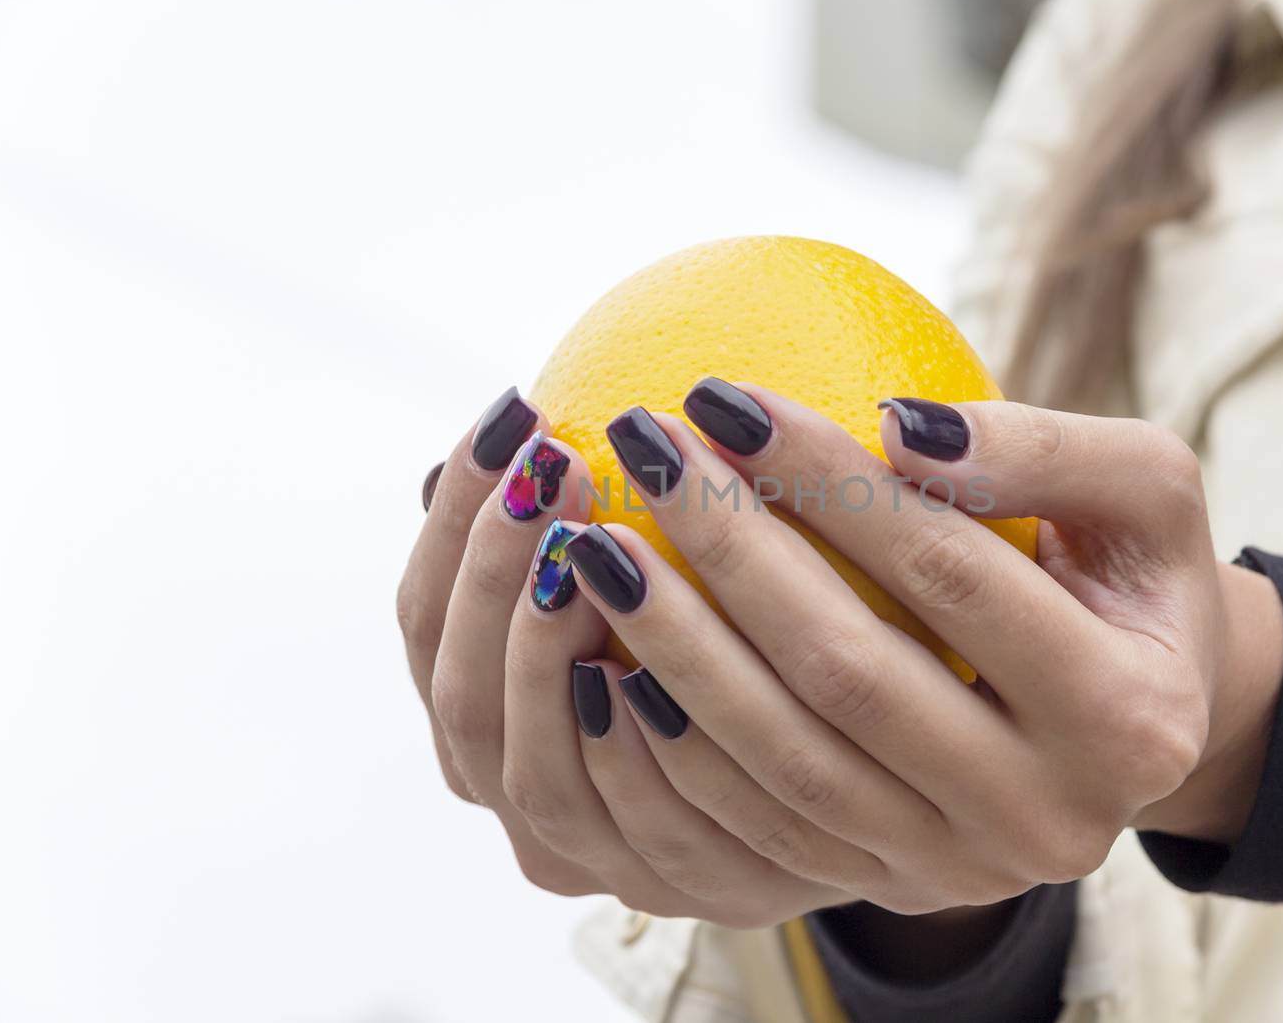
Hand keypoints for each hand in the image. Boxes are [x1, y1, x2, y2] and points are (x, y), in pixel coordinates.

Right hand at [397, 388, 852, 925]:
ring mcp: (581, 852)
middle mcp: (514, 787)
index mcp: (486, 706)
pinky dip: (629, 742)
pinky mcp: (673, 882)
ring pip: (527, 765)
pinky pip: (632, 823)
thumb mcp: (658, 560)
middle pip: (458, 694)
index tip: (514, 413)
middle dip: (491, 575)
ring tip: (596, 540)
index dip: (451, 522)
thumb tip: (556, 400)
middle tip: (553, 469)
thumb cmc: (742, 628)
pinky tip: (653, 657)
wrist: (856, 763)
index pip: (426, 617)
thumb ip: (593, 511)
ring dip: (546, 649)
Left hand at [538, 380, 1282, 914]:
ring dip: (676, 653)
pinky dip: (674, 748)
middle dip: (730, 553)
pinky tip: (606, 659)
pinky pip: (756, 830)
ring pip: (787, 764)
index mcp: (1128, 718)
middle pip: (851, 676)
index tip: (725, 395)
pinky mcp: (888, 889)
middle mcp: (1049, 818)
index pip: (953, 575)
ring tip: (597, 549)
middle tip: (643, 449)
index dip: (833, 481)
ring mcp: (961, 872)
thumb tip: (897, 423)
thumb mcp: (1144, 489)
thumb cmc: (1134, 576)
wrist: (1142, 722)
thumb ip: (1046, 451)